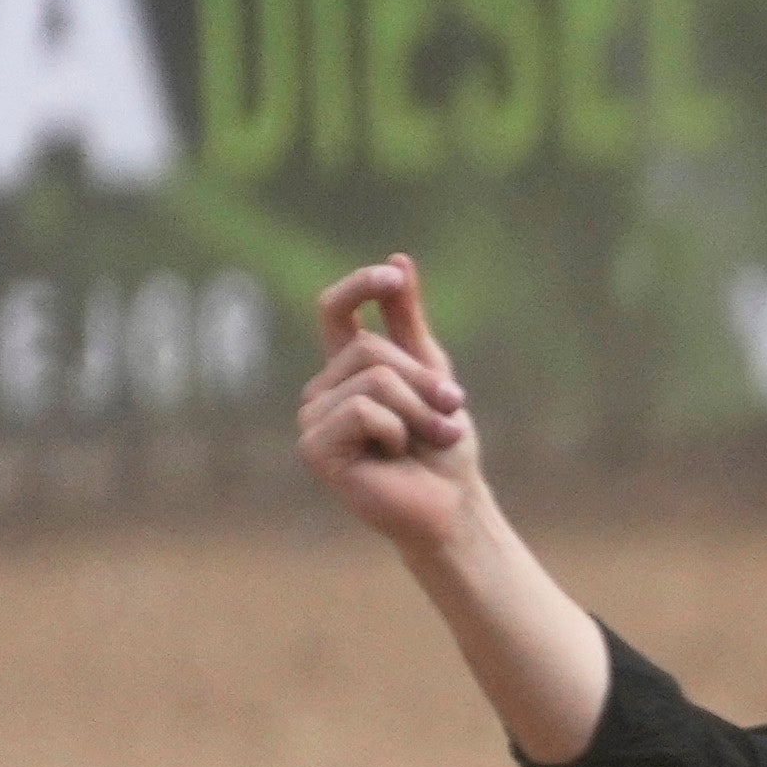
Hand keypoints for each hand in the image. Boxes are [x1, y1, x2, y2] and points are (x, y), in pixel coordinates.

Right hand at [297, 256, 485, 556]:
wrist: (453, 506)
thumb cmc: (443, 448)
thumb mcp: (433, 374)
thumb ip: (408, 323)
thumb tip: (397, 261)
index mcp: (346, 369)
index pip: (336, 311)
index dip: (361, 288)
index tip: (394, 277)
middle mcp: (322, 389)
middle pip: (371, 350)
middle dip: (425, 382)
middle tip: (447, 416)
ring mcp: (313, 418)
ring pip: (374, 380)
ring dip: (419, 413)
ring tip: (425, 442)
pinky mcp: (314, 447)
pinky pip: (364, 411)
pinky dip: (397, 433)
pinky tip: (393, 458)